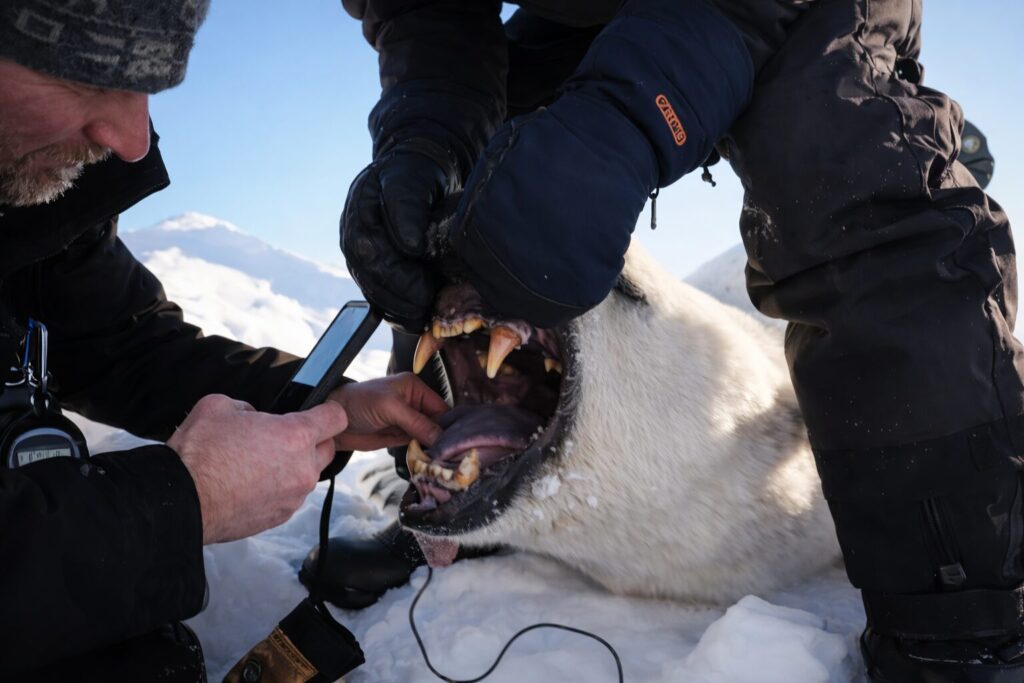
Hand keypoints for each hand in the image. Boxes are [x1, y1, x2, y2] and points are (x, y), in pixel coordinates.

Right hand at [168, 394, 348, 543]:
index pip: (336, 418)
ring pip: (307, 475)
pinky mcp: (280, 517)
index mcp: (295, 436)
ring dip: (292, 467)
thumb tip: (254, 418)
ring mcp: (293, 496)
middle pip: (327, 449)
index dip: (329, 411)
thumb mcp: (221, 407)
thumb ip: (249, 408)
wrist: (181, 500)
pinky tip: (251, 484)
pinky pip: (289, 496)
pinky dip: (278, 489)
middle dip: (312, 441)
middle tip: (281, 438)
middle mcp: (302, 468)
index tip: (321, 412)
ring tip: (259, 463)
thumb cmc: (199, 454)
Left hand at [327, 373, 447, 451]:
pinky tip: (432, 461)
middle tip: (455, 456)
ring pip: (430, 436)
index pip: (441, 407)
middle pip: (438, 423)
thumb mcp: (390, 408)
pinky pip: (419, 445)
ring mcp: (409, 422)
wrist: (334, 423)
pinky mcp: (401, 437)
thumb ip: (417, 422)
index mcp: (415, 389)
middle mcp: (415, 404)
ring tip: (446, 461)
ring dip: (435, 447)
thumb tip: (441, 437)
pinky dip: (424, 453)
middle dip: (444, 438)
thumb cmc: (359, 403)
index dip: (449, 424)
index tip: (458, 443)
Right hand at [341, 145, 453, 332]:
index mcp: (359, 210)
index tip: (424, 287)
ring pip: (371, 287)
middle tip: (426, 306)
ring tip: (423, 317)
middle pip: (368, 274)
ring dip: (396, 307)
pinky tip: (416, 318)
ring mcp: (360, 251)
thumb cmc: (418, 172)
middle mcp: (353, 233)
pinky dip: (396, 309)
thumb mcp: (413, 179)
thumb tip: (410, 245)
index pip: (368, 250)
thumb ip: (408, 206)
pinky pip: (378, 292)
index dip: (395, 274)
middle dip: (398, 296)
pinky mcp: (372, 264)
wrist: (418, 169)